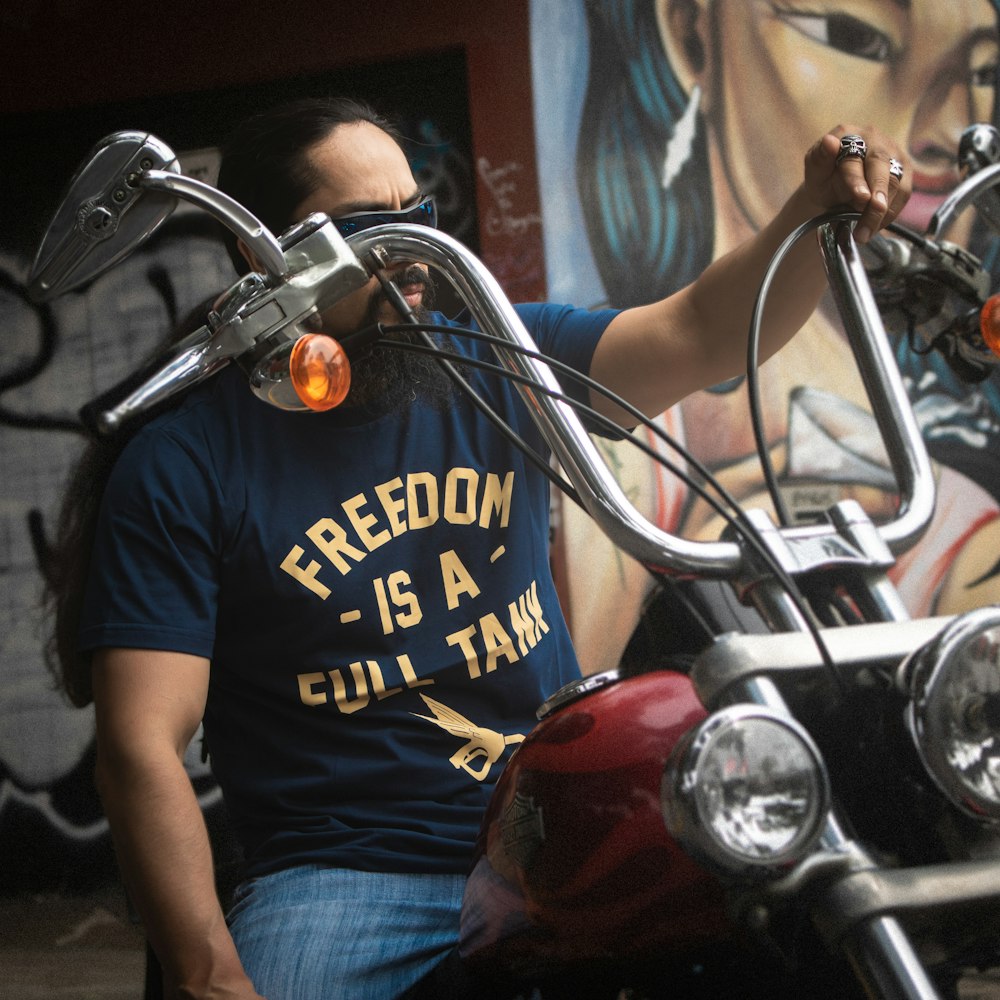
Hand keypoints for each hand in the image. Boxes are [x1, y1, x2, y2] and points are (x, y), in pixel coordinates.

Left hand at [802, 125, 910, 243]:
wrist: (835, 185)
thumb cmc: (824, 176)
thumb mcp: (814, 171)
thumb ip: (819, 159)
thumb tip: (829, 142)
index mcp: (849, 134)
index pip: (855, 157)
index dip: (857, 179)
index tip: (860, 198)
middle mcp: (875, 140)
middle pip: (881, 167)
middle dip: (878, 193)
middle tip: (874, 212)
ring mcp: (893, 153)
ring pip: (896, 182)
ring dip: (882, 211)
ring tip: (865, 233)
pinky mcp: (905, 170)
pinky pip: (903, 194)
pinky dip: (889, 213)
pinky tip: (874, 227)